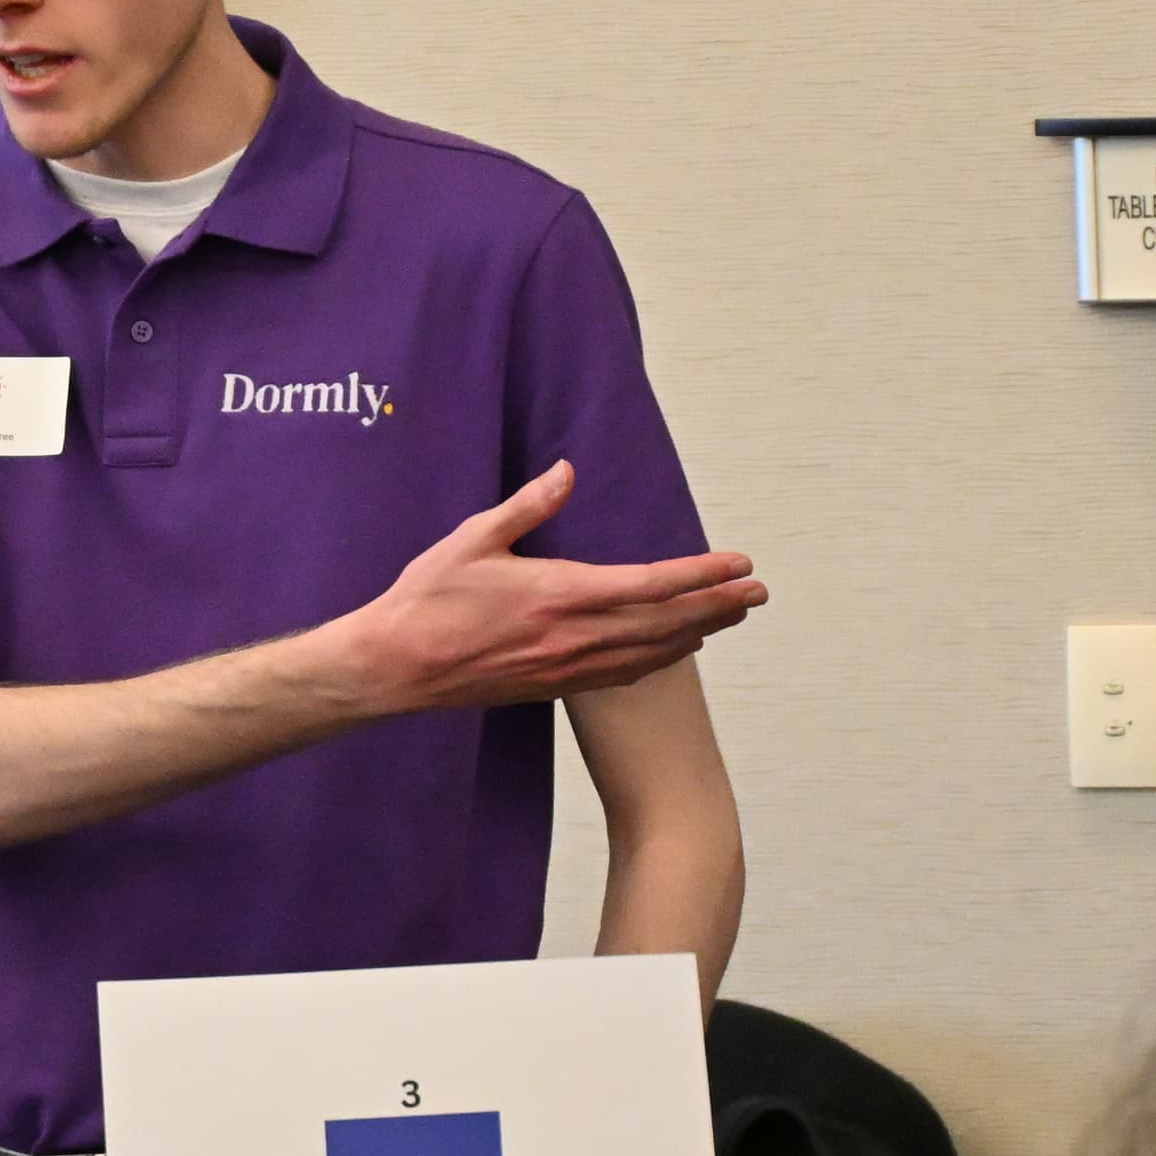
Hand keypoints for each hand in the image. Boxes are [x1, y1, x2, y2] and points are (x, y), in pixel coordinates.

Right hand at [340, 463, 763, 715]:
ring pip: (650, 654)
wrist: (396, 667)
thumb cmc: (427, 599)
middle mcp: (573, 636)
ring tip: (731, 619)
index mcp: (559, 593)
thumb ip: (526, 506)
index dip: (702, 575)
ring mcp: (566, 667)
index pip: (652, 584)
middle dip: (719, 607)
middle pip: (666, 623)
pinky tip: (674, 652)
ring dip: (697, 634)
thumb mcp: (472, 540)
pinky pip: (622, 675)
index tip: (740, 565)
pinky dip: (658, 661)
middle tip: (759, 594)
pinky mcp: (553, 685)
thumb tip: (566, 470)